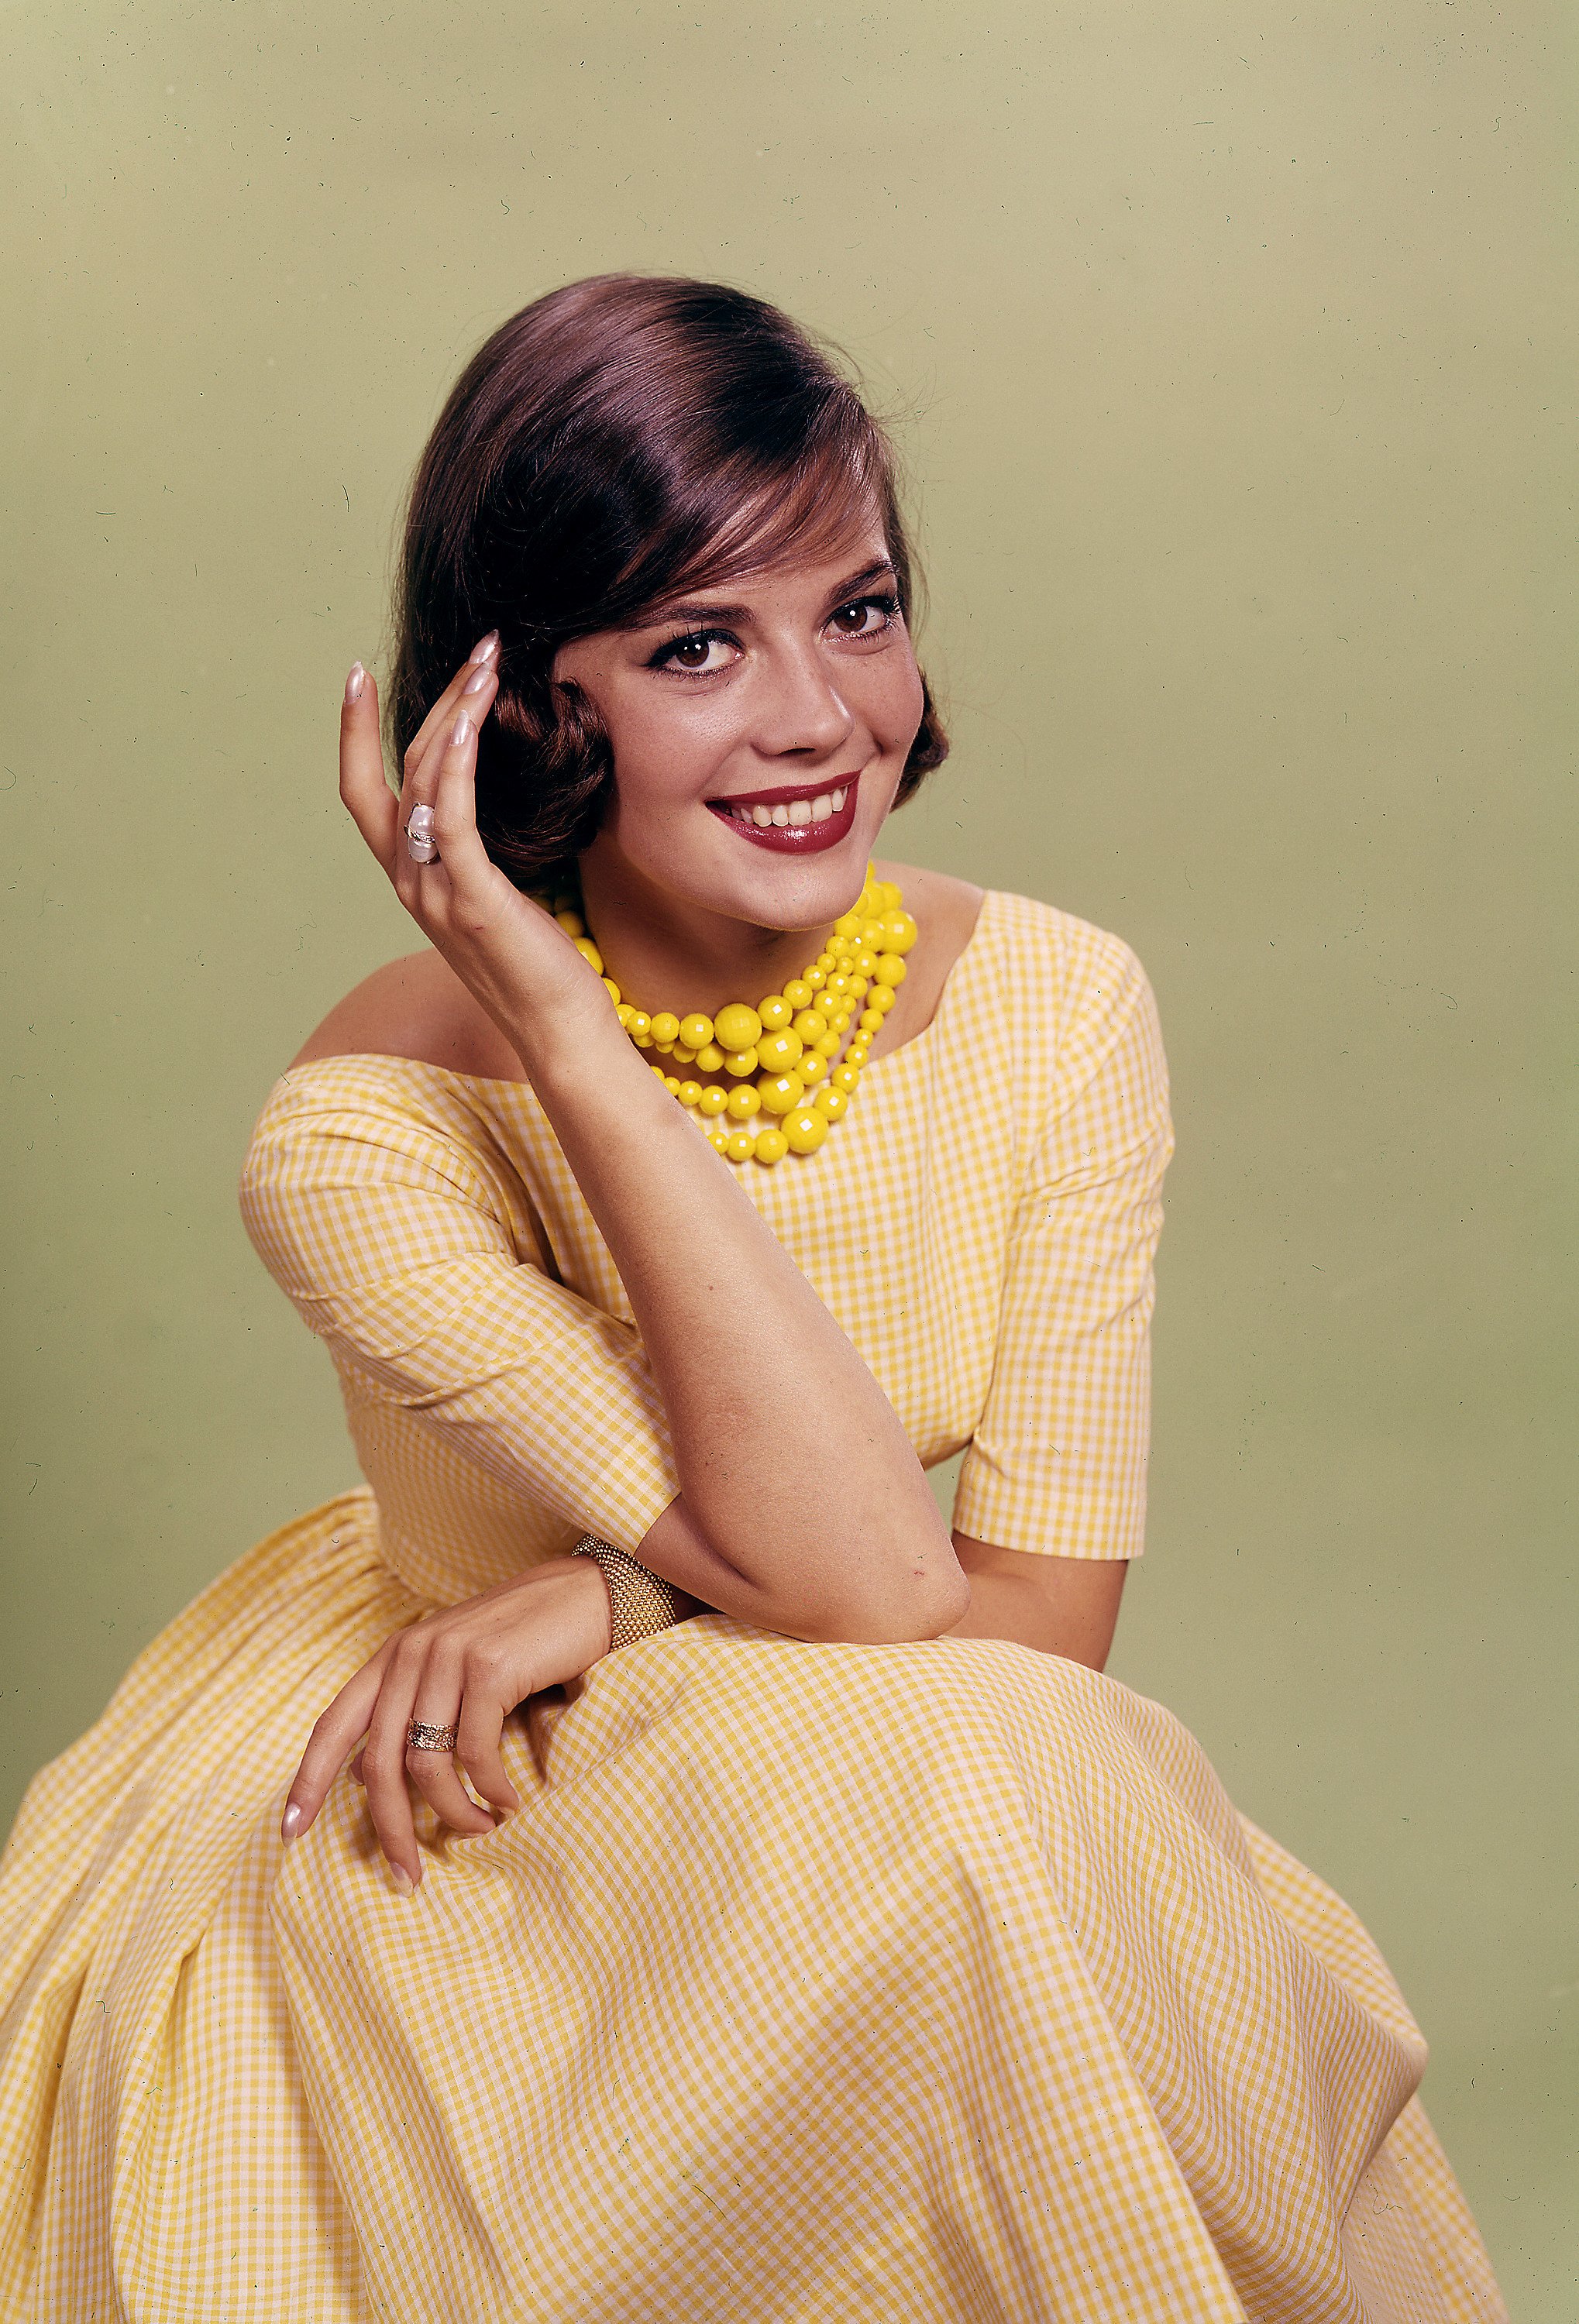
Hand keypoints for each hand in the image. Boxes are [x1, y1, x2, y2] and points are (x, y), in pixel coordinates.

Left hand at [280, 1556, 613, 1888]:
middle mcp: (412, 1652)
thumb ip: (413, 1712)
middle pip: (378, 1762)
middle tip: (408, 1874)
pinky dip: (490, 1789)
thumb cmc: (525, 1642)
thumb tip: (367, 1780)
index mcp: (394, 1655)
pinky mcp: (489, 1668)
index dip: (306, 1780)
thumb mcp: (456, 1673)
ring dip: (453, 1813)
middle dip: (390, 1829)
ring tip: (481, 1829)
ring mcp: (448, 1656)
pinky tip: (508, 1801)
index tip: (290, 1832)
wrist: (588, 1595)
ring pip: (426, 1764)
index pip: (333, 1724)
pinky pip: (474, 1753)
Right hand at [337, 638, 608, 1048]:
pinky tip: (475, 720)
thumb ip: (478, 857)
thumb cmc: (538, 967)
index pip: (361, 791)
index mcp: (410, 878)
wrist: (556, 1032)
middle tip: (481, 648)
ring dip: (457, 713)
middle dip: (438, 698)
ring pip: (427, 781)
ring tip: (489, 664)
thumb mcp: (498, 899)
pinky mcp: (471, 898)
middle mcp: (409, 881)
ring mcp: (434, 891)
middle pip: (402, 769)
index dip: (352, 733)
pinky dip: (458, 762)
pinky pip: (453, 816)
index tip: (357, 674)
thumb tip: (492, 805)